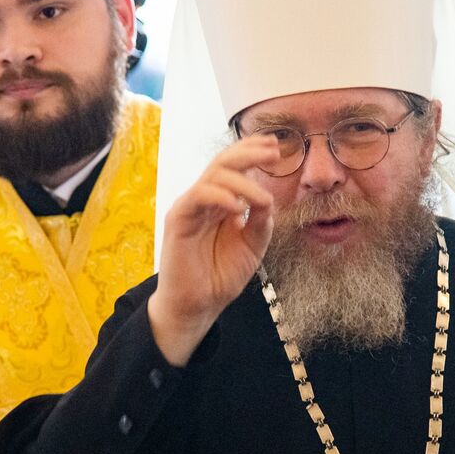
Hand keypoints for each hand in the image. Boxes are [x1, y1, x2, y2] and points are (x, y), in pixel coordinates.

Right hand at [149, 135, 277, 365]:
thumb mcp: (252, 247)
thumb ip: (261, 223)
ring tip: (262, 199)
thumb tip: (268, 198)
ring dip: (242, 182)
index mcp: (221, 202)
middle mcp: (205, 199)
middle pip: (223, 162)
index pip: (235, 166)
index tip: (276, 148)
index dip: (253, 151)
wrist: (198, 305)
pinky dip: (220, 196)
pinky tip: (238, 209)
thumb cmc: (221, 276)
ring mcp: (191, 207)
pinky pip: (198, 195)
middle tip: (273, 152)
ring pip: (214, 175)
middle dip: (249, 153)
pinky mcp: (178, 219)